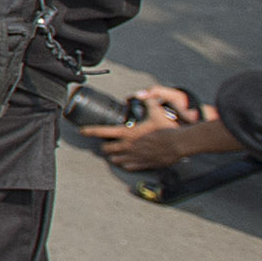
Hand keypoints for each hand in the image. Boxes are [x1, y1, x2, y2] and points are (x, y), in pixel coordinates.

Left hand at [85, 88, 244, 170]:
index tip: (82, 131)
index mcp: (127, 133)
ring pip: (115, 159)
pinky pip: (128, 167)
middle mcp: (127, 146)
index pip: (102, 132)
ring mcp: (134, 157)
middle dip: (104, 146)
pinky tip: (126, 162)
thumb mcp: (156, 111)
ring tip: (114, 153)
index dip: (90, 131)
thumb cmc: (167, 128)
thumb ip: (148, 101)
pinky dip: (125, 164)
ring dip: (114, 156)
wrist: (179, 144)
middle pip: (106, 149)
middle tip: (105, 144)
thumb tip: (143, 94)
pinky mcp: (143, 164)